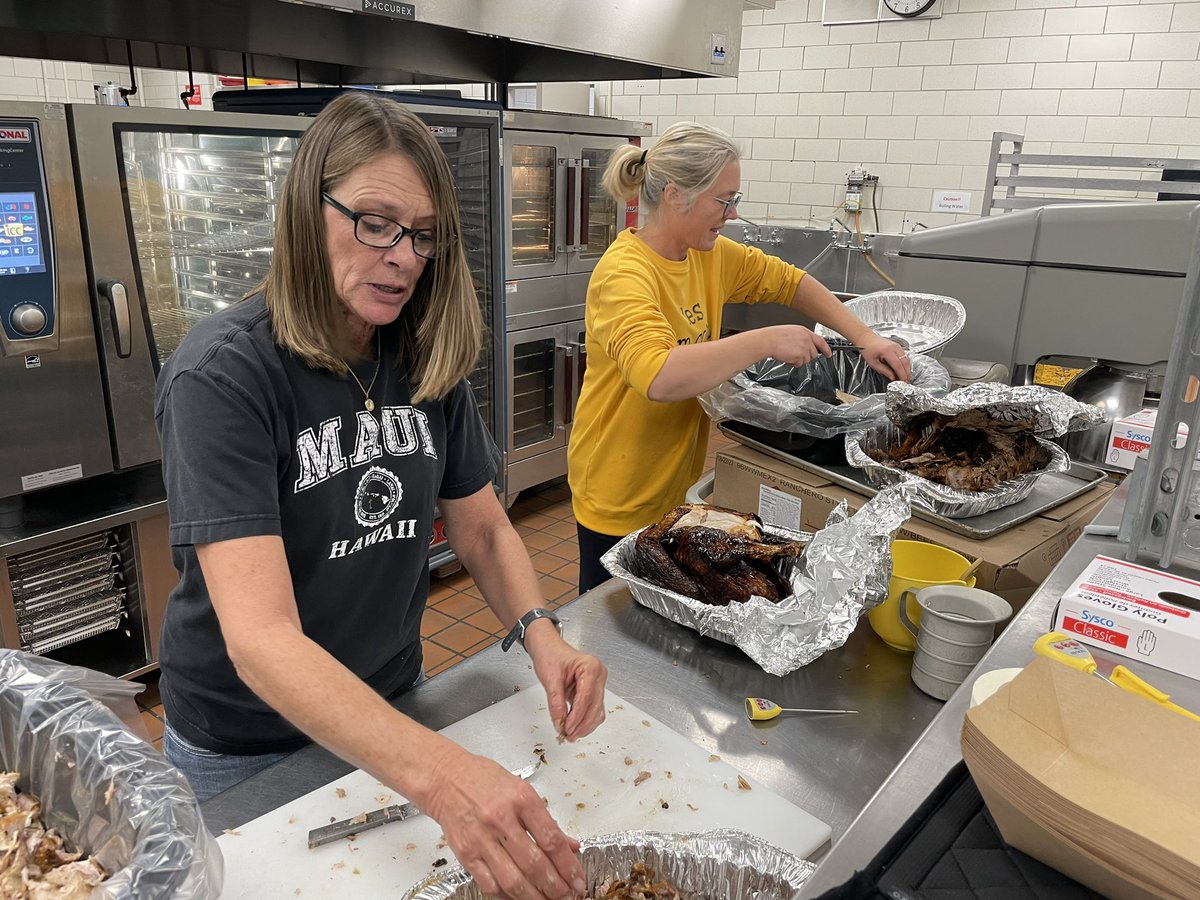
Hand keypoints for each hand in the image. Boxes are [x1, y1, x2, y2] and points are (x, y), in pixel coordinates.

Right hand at [423, 750, 586, 898]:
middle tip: (569, 895)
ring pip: (513, 880)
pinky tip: (521, 897)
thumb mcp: (522, 790)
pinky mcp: (466, 854)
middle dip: (556, 886)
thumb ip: (546, 820)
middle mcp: (501, 819)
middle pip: (534, 864)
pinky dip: (508, 896)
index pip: (551, 840)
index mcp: (521, 799)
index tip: (578, 878)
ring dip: (535, 897)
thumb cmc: (483, 780)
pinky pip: (490, 884)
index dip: (569, 865)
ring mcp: (482, 839)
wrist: (445, 778)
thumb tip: (570, 845)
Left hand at [526, 623, 607, 741]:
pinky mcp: (593, 691)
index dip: (577, 716)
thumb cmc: (550, 655)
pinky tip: (575, 727)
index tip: (567, 728)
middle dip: (582, 724)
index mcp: (591, 667)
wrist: (548, 648)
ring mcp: (598, 683)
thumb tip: (560, 722)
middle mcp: (599, 675)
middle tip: (568, 735)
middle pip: (595, 706)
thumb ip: (556, 702)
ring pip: (597, 711)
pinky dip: (585, 720)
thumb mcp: (550, 678)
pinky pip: (593, 710)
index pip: (586, 697)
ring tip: (570, 734)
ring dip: (585, 725)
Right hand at [759, 324, 832, 368]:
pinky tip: (787, 357)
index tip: (828, 354)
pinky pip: (799, 364)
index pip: (820, 341)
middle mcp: (806, 339)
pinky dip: (793, 363)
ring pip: (807, 360)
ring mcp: (804, 347)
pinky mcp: (799, 356)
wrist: (767, 341)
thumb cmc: (775, 336)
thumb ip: (801, 338)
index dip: (826, 349)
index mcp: (805, 331)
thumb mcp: (791, 332)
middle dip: (806, 357)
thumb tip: (806, 346)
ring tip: (789, 354)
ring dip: (798, 360)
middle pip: (814, 353)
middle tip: (796, 355)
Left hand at [858, 333, 911, 381]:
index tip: (903, 382)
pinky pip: (905, 356)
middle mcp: (895, 347)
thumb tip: (892, 378)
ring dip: (907, 369)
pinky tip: (903, 370)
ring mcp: (897, 346)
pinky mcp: (898, 346)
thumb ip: (884, 371)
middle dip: (907, 373)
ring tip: (905, 377)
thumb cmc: (868, 349)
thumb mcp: (873, 363)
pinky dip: (905, 364)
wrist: (867, 338)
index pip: (898, 365)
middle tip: (906, 381)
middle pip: (905, 362)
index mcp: (887, 351)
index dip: (902, 375)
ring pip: (907, 359)